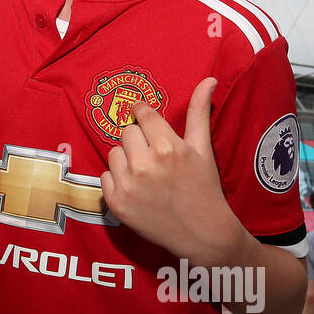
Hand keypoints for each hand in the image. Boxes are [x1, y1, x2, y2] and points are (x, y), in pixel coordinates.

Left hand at [100, 78, 239, 266]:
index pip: (142, 115)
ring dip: (127, 159)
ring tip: (146, 173)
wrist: (201, 233)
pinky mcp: (116, 203)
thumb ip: (199, 112)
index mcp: (167, 147)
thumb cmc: (204, 187)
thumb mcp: (202, 148)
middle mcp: (145, 165)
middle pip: (127, 132)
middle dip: (139, 140)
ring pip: (114, 152)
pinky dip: (117, 180)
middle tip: (153, 155)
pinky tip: (137, 188)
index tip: (143, 116)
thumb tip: (208, 79)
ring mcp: (128, 185)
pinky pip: (105, 176)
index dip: (143, 114)